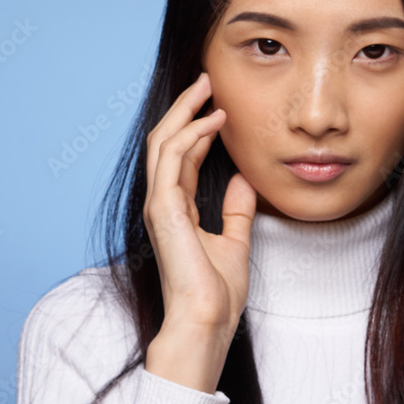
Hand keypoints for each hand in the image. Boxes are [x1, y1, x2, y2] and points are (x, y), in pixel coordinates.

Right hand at [143, 71, 256, 336]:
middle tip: (207, 82)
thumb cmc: (216, 293)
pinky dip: (190, 135)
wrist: (207, 321)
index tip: (217, 105)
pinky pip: (171, 160)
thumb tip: (244, 180)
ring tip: (209, 91)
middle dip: (184, 108)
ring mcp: (159, 205)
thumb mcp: (234, 241)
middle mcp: (162, 203)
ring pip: (163, 143)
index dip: (196, 127)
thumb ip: (236, 211)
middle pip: (166, 141)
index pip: (179, 156)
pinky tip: (212, 122)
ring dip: (186, 113)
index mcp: (175, 210)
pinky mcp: (163, 210)